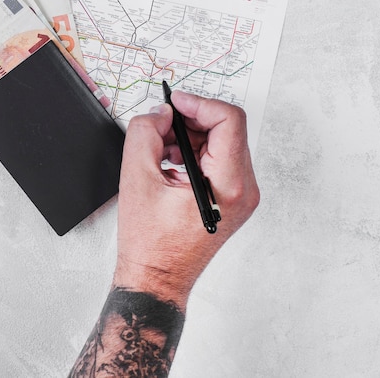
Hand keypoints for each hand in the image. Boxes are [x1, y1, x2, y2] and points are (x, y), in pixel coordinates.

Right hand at [113, 90, 259, 309]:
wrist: (158, 278)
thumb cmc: (150, 243)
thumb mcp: (136, 178)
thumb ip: (145, 133)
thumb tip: (161, 113)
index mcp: (228, 185)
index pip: (230, 120)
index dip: (200, 103)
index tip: (176, 102)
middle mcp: (243, 189)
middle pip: (226, 129)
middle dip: (191, 121)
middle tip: (161, 123)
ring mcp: (241, 194)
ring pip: (221, 141)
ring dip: (190, 136)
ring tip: (160, 148)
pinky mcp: (232, 197)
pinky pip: (218, 158)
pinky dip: (194, 151)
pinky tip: (170, 160)